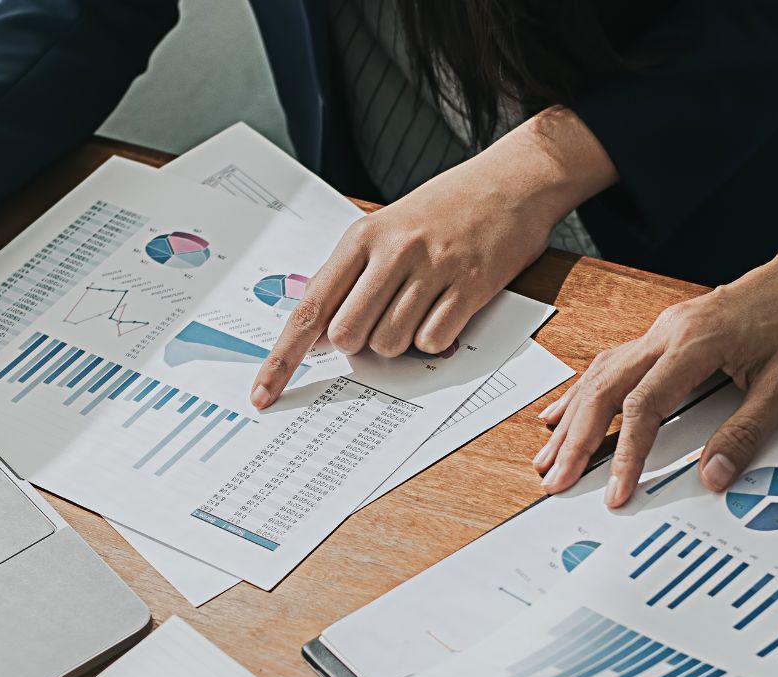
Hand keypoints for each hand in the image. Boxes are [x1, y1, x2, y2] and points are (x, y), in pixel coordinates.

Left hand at [251, 107, 615, 408]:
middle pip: (348, 336)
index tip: (264, 394)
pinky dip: (434, 338)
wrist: (512, 181)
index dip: (283, 359)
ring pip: (390, 343)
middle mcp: (393, 252)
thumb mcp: (387, 227)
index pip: (309, 310)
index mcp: (362, 238)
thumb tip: (321, 334)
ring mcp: (432, 269)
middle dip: (359, 344)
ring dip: (400, 340)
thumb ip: (351, 276)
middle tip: (382, 318)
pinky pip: (433, 342)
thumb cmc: (445, 209)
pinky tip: (445, 307)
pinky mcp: (470, 287)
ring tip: (420, 303)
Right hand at [533, 243, 777, 503]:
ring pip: (600, 375)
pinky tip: (563, 412)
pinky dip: (583, 392)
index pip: (644, 406)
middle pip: (604, 389)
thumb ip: (746, 432)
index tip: (617, 491)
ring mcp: (663, 331)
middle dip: (575, 440)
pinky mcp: (666, 334)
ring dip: (571, 419)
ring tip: (548, 456)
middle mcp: (668, 333)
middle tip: (555, 480)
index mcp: (695, 343)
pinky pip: (611, 364)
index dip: (626, 454)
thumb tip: (712, 475)